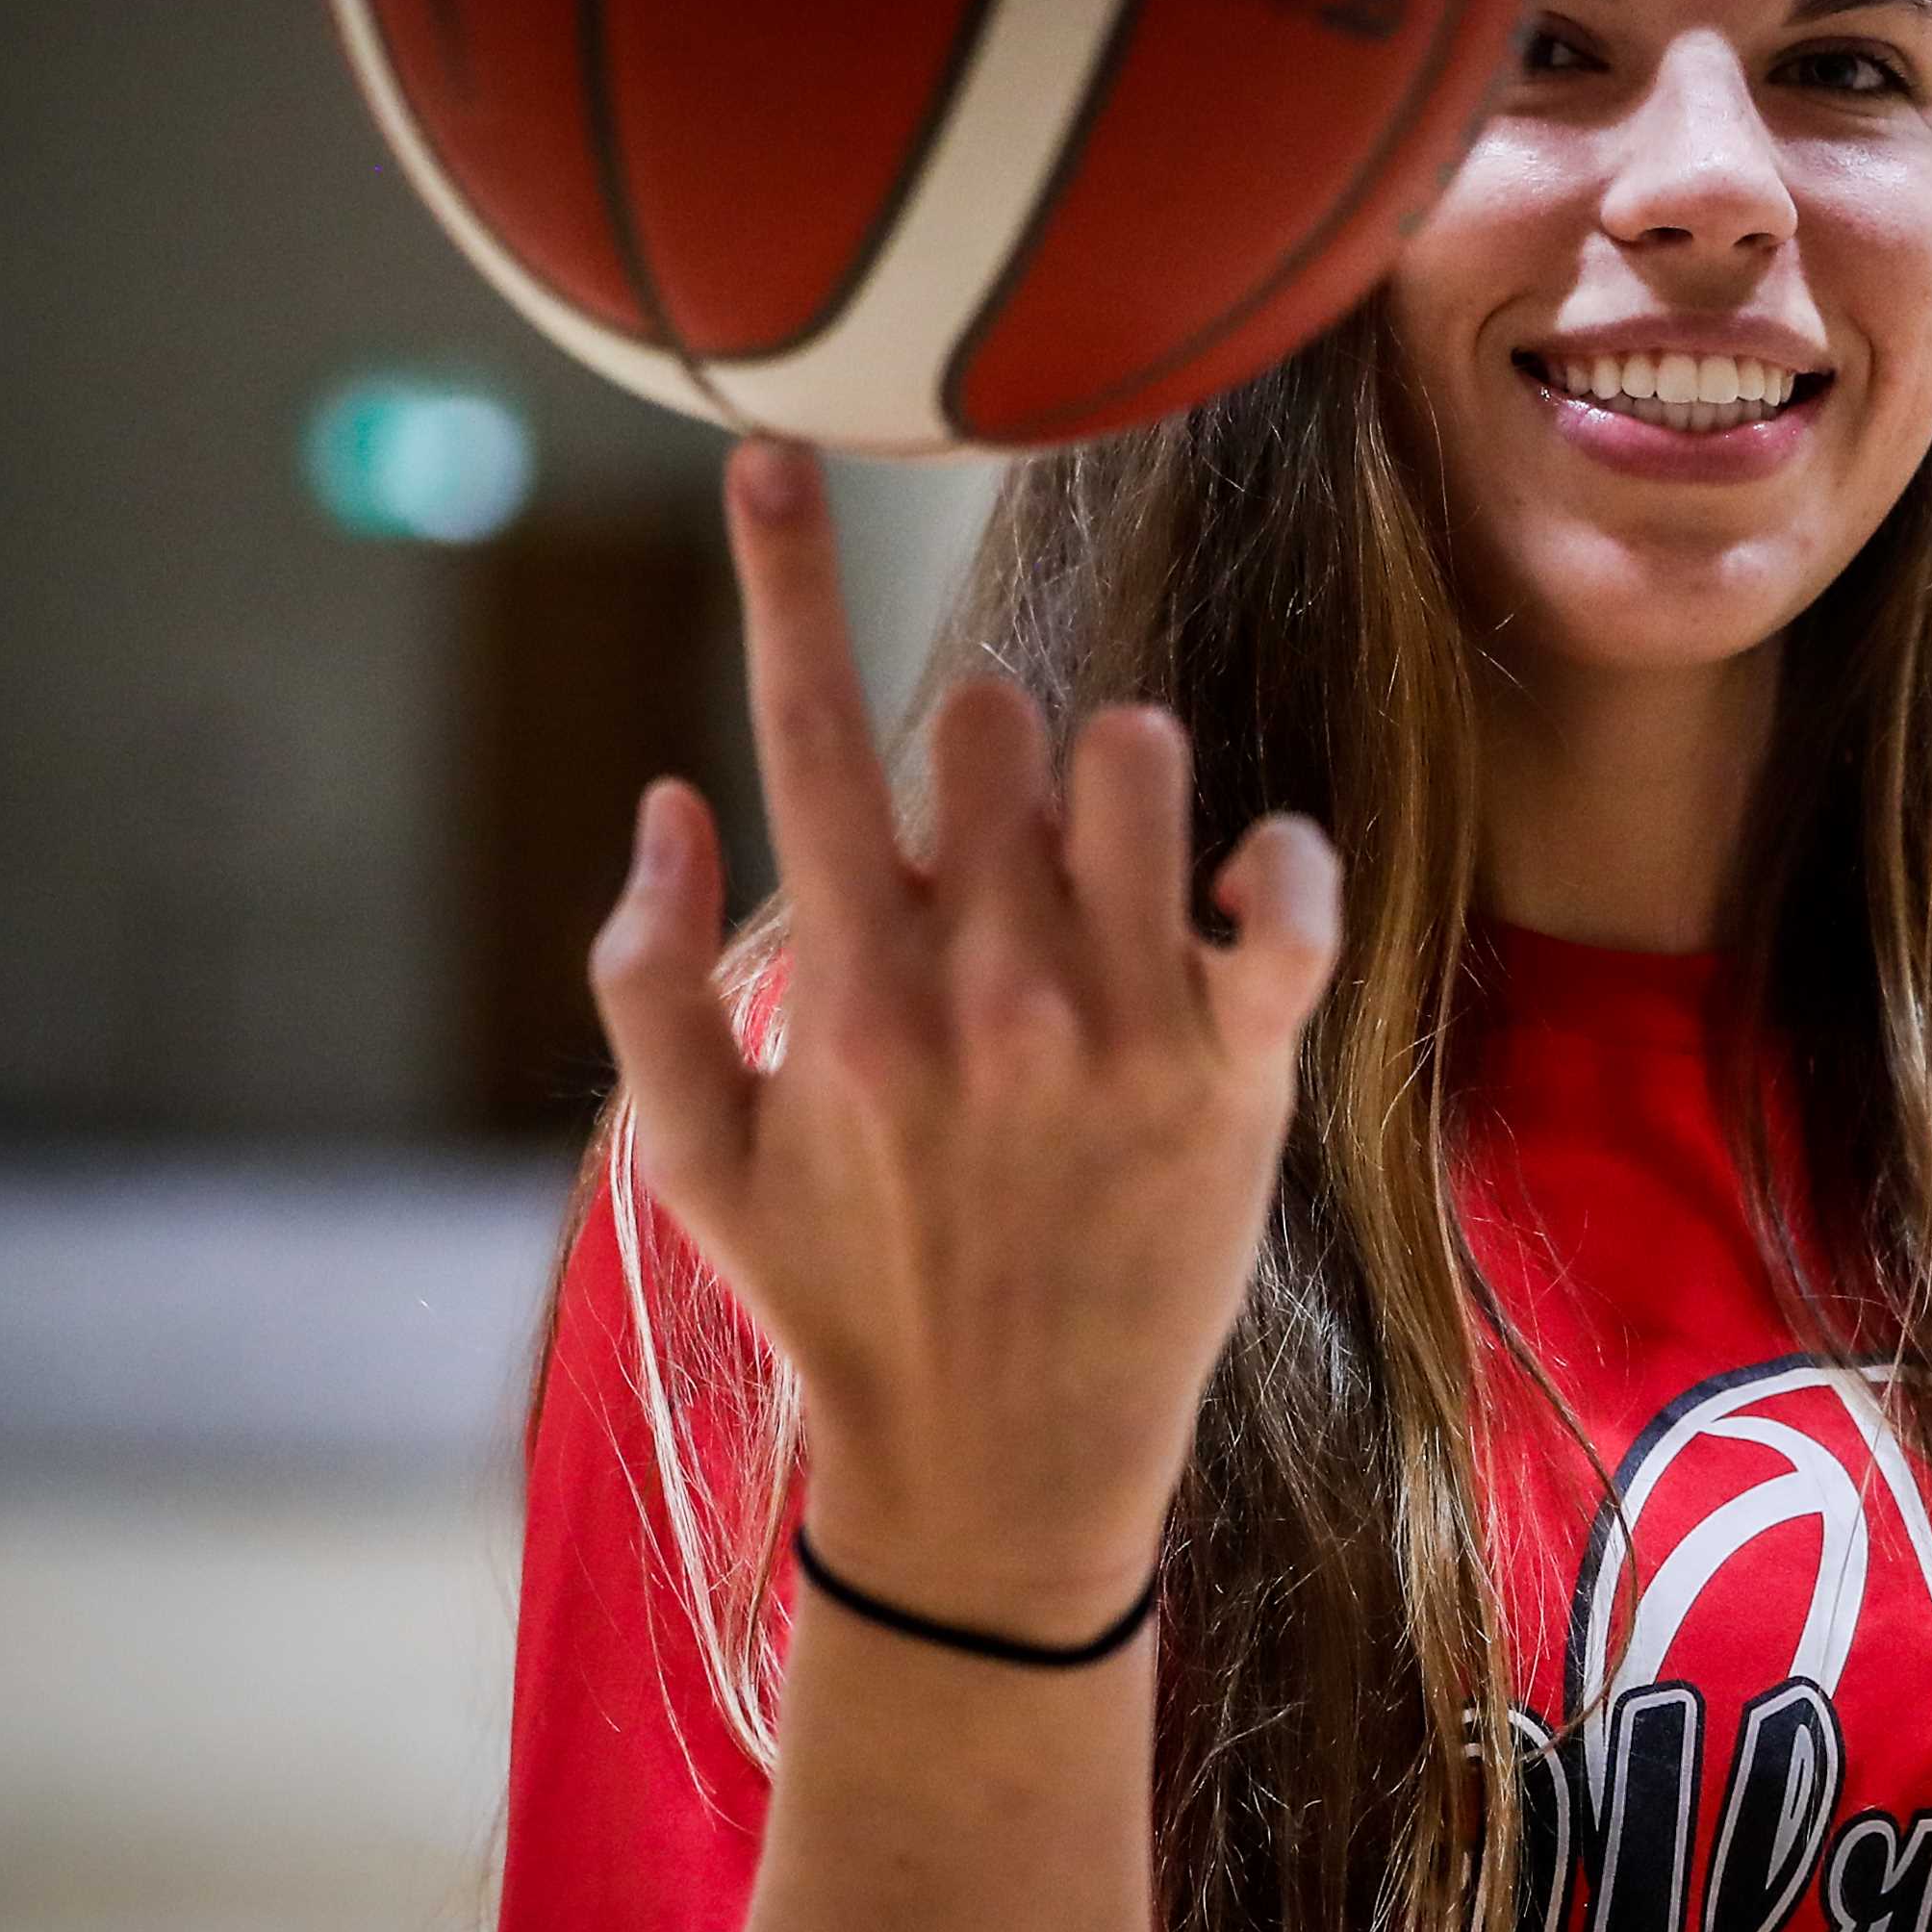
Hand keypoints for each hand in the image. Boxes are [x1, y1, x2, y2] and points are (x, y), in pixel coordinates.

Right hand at [590, 441, 1338, 1643]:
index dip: (781, 576)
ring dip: (1116, 772)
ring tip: (1104, 863)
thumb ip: (641, 974)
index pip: (805, 731)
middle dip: (983, 747)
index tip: (765, 455)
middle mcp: (980, 987)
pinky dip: (1281, 860)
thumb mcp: (684, 1158)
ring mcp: (1114, 1027)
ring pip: (1134, 760)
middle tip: (985, 851)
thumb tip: (666, 795)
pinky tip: (1245, 879)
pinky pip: (1290, 903)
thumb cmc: (839, 1299)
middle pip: (989, 722)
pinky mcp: (1233, 1074)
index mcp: (841, 993)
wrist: (996, 1476)